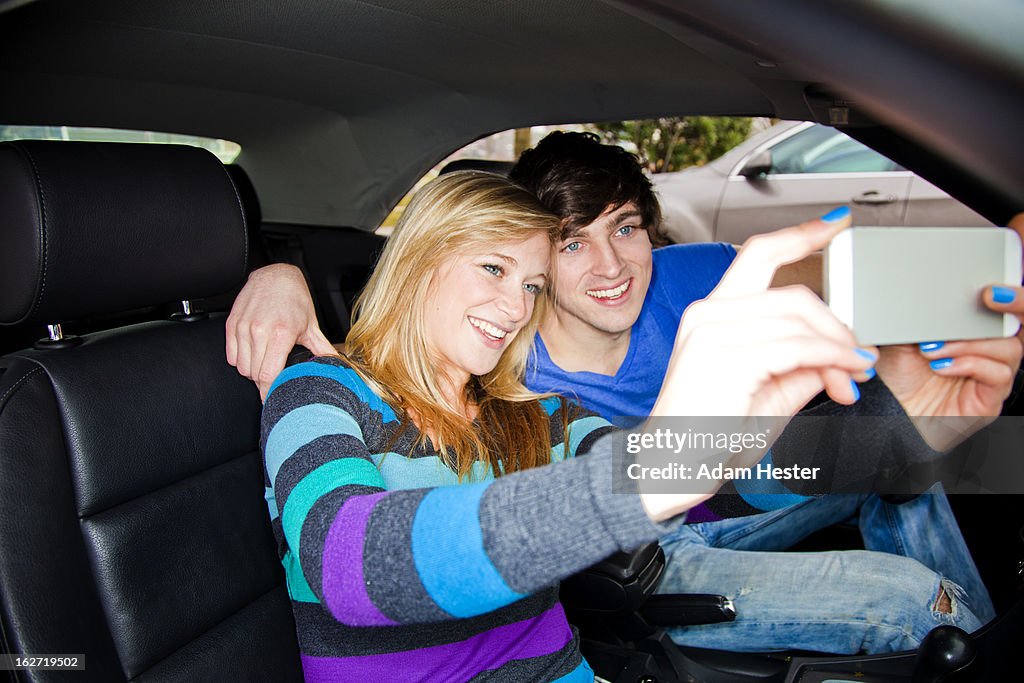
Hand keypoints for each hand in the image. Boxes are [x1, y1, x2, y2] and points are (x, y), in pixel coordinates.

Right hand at [225, 264, 335, 398]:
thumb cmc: (294, 299)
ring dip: (252, 371)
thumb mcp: (311, 326)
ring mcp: (243, 327)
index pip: (268, 376)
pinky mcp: (232, 324)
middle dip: (263, 382)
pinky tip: (253, 355)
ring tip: (264, 363)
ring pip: (241, 367)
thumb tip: (336, 365)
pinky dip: (240, 360)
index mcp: (281, 334)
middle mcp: (260, 331)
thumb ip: (322, 349)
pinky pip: (231, 356)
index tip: (273, 399)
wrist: (275, 275)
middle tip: (273, 378)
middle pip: (254, 375)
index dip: (270, 392)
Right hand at [642, 209, 876, 520]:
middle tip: (858, 358)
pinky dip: (831, 360)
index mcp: (712, 314)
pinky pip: (797, 347)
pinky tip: (844, 378)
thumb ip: (802, 367)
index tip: (835, 221)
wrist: (670, 469)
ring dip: (839, 348)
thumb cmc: (708, 436)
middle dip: (836, 324)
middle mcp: (708, 315)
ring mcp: (712, 334)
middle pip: (793, 293)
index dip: (800, 233)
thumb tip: (842, 358)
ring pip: (800, 320)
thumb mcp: (767, 393)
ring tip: (852, 377)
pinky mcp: (725, 358)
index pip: (758, 255)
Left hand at [874, 213, 1023, 447]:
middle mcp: (987, 346)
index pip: (1001, 298)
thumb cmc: (894, 379)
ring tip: (935, 345)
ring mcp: (993, 371)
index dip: (1012, 277)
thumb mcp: (897, 333)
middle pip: (1020, 317)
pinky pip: (998, 373)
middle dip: (1013, 299)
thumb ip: (908, 309)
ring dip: (971, 341)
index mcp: (970, 326)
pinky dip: (970, 363)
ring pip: (1009, 345)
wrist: (885, 421)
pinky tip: (943, 363)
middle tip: (988, 293)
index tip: (1017, 241)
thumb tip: (897, 277)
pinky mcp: (991, 395)